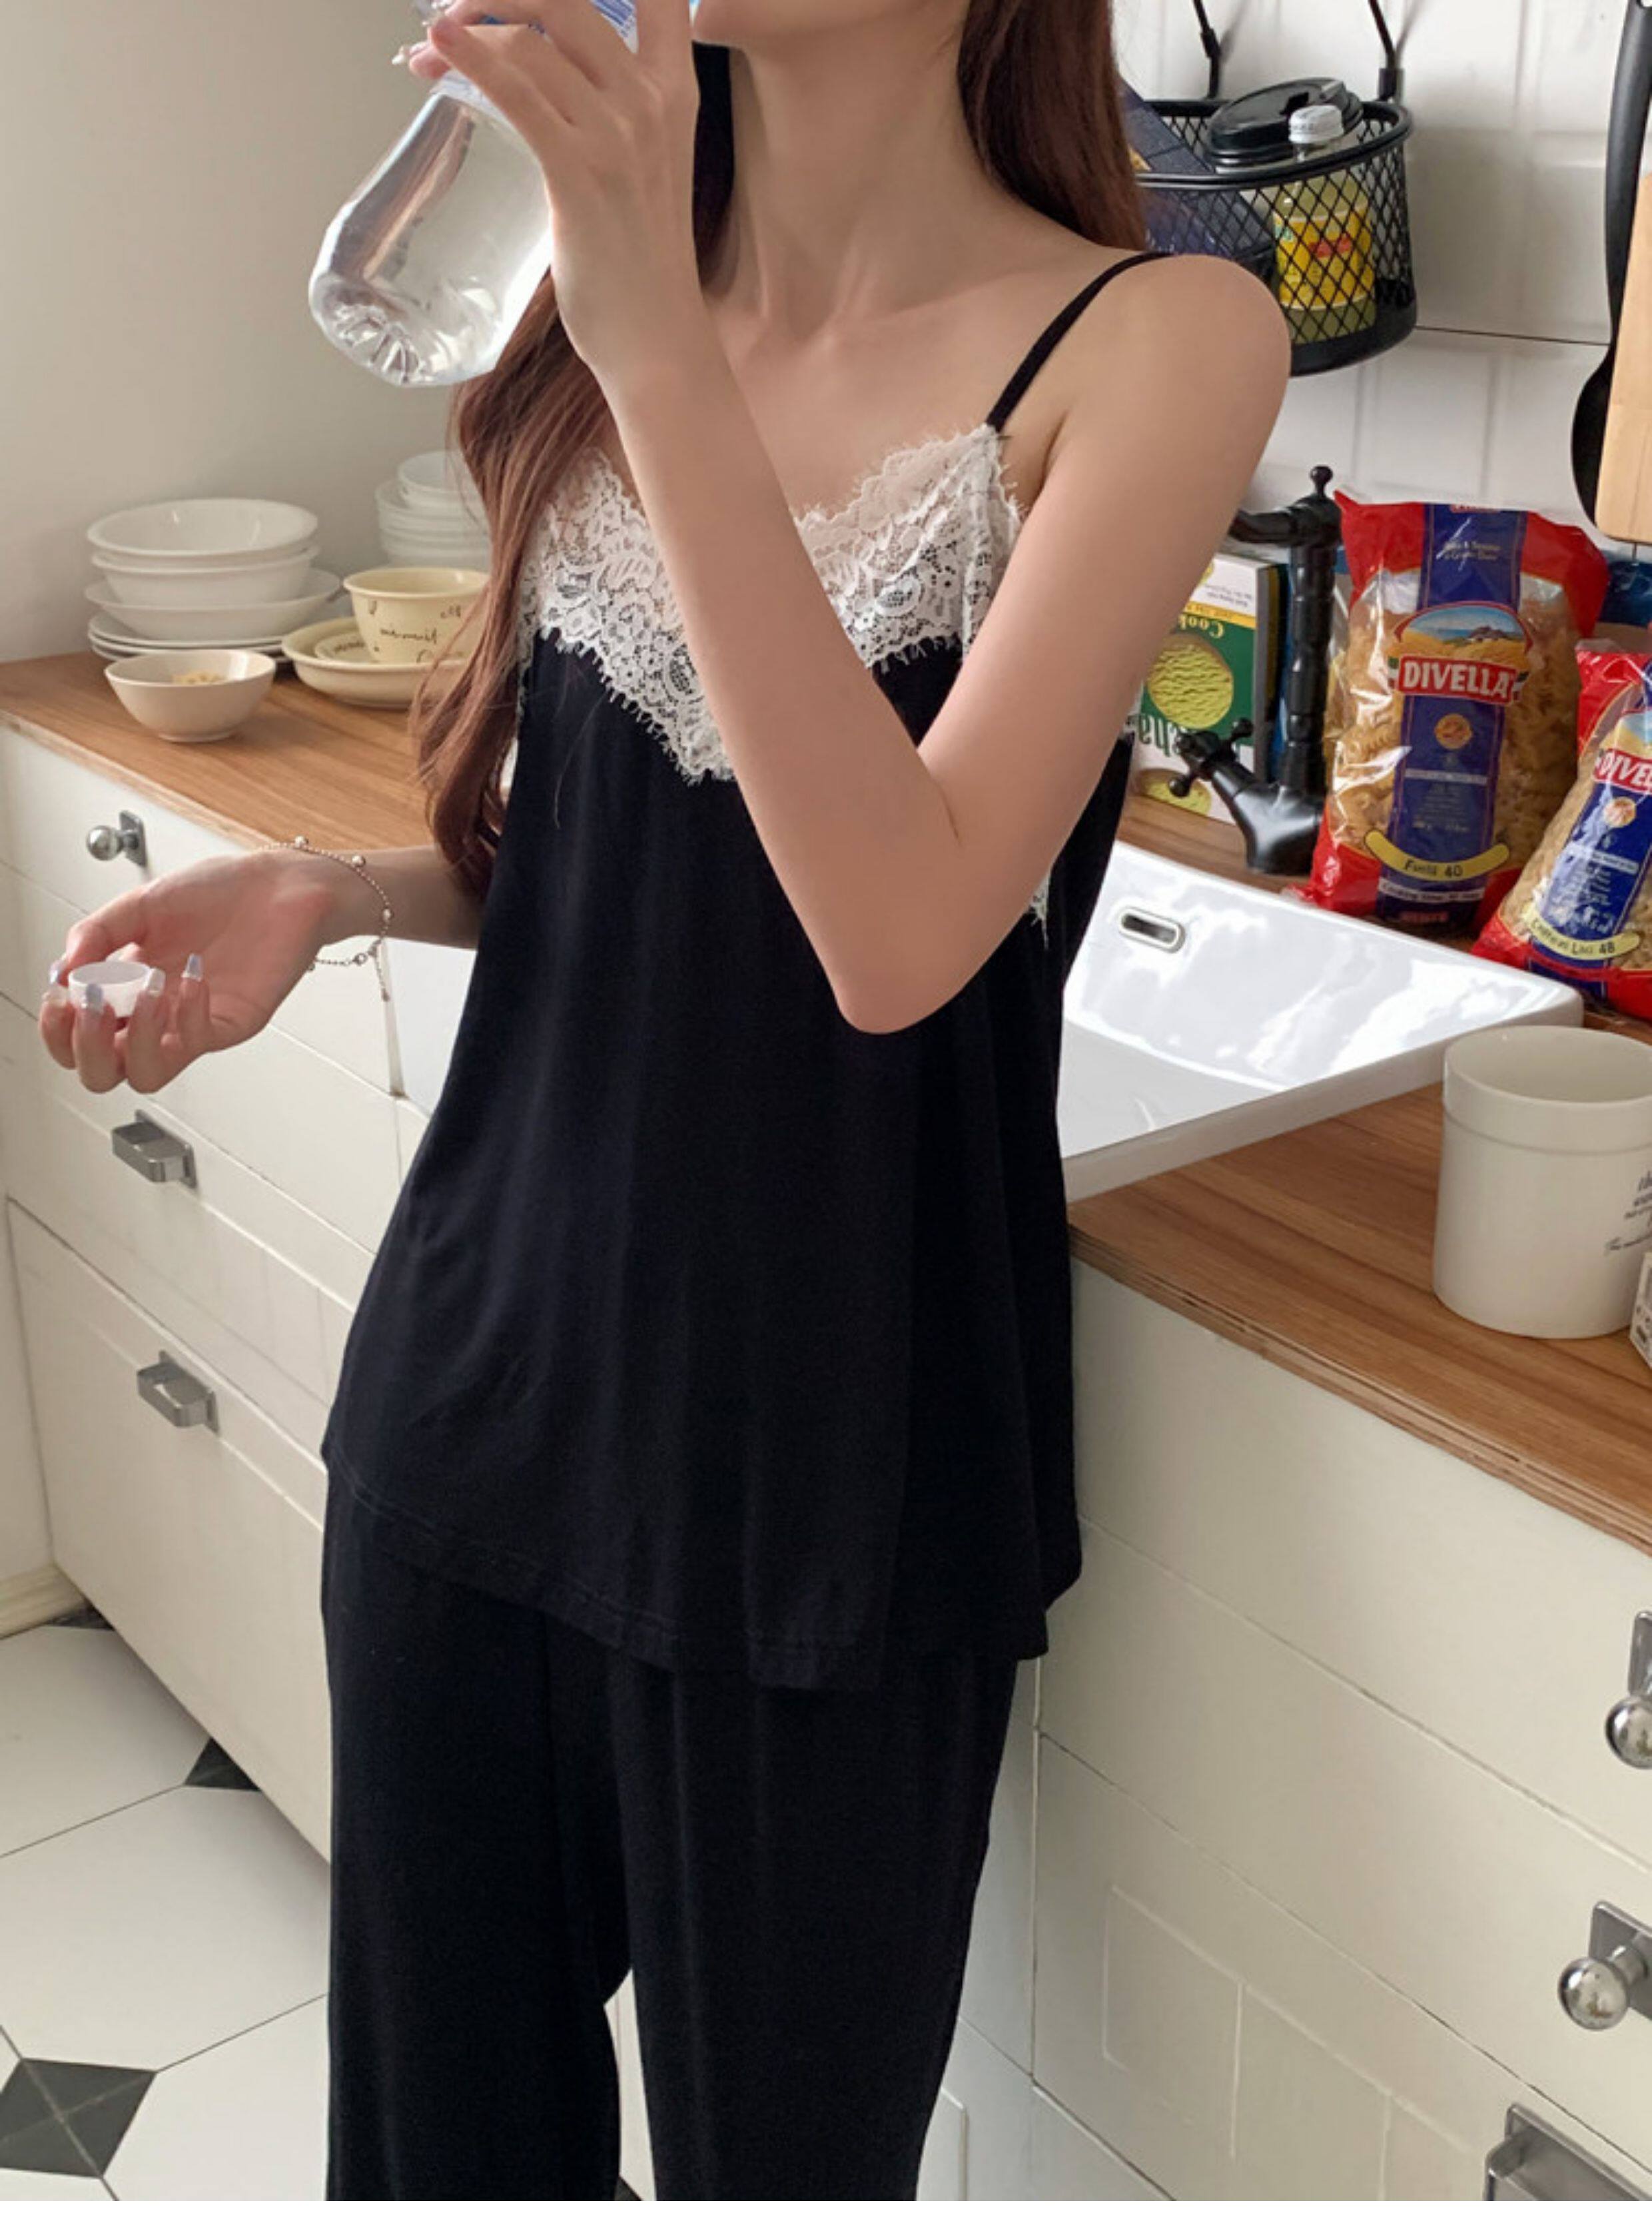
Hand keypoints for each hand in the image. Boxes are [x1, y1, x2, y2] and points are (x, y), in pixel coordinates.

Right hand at [37, 850, 342, 1095]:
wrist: (278, 886)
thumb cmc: (216, 894)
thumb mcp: (140, 905)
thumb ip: (97, 934)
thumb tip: (64, 970)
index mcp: (125, 990)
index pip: (77, 1039)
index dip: (58, 1029)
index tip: (60, 993)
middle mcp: (155, 1016)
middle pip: (103, 1073)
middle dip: (86, 1047)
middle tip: (92, 1005)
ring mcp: (192, 1024)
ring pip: (147, 1075)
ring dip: (134, 1039)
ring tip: (145, 991)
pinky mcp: (232, 1023)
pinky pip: (199, 1041)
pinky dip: (187, 1012)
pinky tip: (194, 973)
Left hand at [409, 0, 705, 392]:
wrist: (657, 342)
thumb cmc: (639, 264)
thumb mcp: (642, 166)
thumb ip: (606, 115)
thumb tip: (538, 88)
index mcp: (675, 91)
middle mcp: (650, 101)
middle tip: (456, 14)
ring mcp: (618, 136)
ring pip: (532, 40)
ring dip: (466, 31)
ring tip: (426, 54)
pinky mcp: (581, 174)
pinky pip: (517, 92)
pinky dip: (469, 57)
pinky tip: (436, 48)